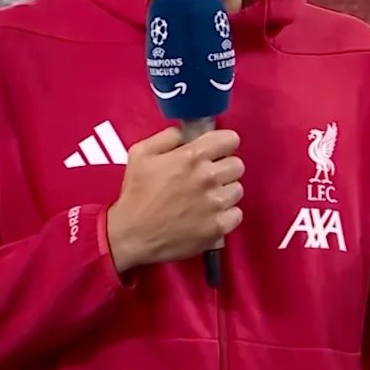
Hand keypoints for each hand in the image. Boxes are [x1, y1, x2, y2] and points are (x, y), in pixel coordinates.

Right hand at [105, 127, 245, 273]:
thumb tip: (186, 134)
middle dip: (224, 169)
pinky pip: (236, 214)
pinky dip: (226, 215)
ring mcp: (216, 203)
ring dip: (224, 192)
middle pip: (237, 165)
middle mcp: (208, 177)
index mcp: (192, 156)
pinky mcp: (219, 227)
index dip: (223, 145)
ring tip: (206, 199)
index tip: (216, 153)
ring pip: (237, 190)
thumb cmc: (136, 194)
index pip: (230, 140)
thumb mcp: (140, 153)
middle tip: (208, 178)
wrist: (131, 235)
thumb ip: (167, 137)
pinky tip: (210, 216)